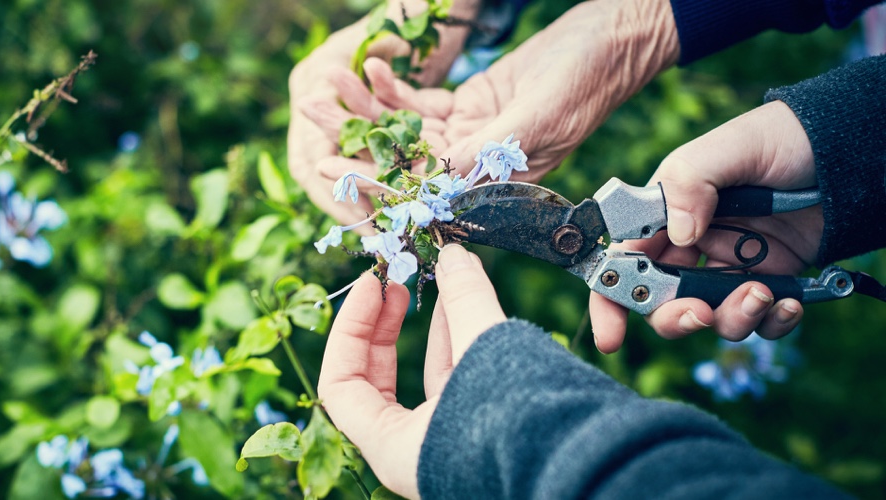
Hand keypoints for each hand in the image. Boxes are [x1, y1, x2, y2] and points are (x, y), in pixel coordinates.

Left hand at [302, 0, 679, 195]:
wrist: (612, 39)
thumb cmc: (589, 78)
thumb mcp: (540, 115)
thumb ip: (493, 148)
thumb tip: (441, 178)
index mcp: (497, 186)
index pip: (428, 195)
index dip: (376, 182)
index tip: (330, 166)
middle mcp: (478, 170)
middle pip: (404, 163)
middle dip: (354, 141)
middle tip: (308, 114)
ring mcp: (470, 139)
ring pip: (405, 132)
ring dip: (363, 111)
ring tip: (322, 86)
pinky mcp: (469, 108)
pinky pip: (421, 104)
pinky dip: (392, 88)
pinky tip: (368, 69)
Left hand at [318, 245, 505, 498]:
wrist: (593, 469)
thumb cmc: (525, 425)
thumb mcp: (486, 352)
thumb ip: (466, 301)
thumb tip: (453, 254)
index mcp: (392, 446)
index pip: (340, 382)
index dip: (349, 326)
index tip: (372, 284)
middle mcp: (414, 449)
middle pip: (375, 379)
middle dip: (384, 325)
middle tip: (396, 281)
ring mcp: (449, 441)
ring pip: (426, 376)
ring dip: (433, 323)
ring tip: (444, 275)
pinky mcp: (484, 430)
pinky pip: (460, 380)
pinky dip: (461, 339)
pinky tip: (469, 300)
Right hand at [590, 101, 822, 352]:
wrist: (845, 151)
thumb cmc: (780, 139)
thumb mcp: (729, 148)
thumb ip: (691, 184)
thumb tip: (679, 237)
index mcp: (667, 214)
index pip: (625, 260)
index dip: (611, 299)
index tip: (612, 336)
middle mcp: (692, 245)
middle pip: (663, 302)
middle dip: (676, 318)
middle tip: (699, 315)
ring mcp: (732, 266)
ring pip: (713, 317)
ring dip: (732, 318)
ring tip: (761, 293)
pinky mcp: (771, 280)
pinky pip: (762, 321)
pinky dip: (773, 323)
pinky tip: (790, 303)